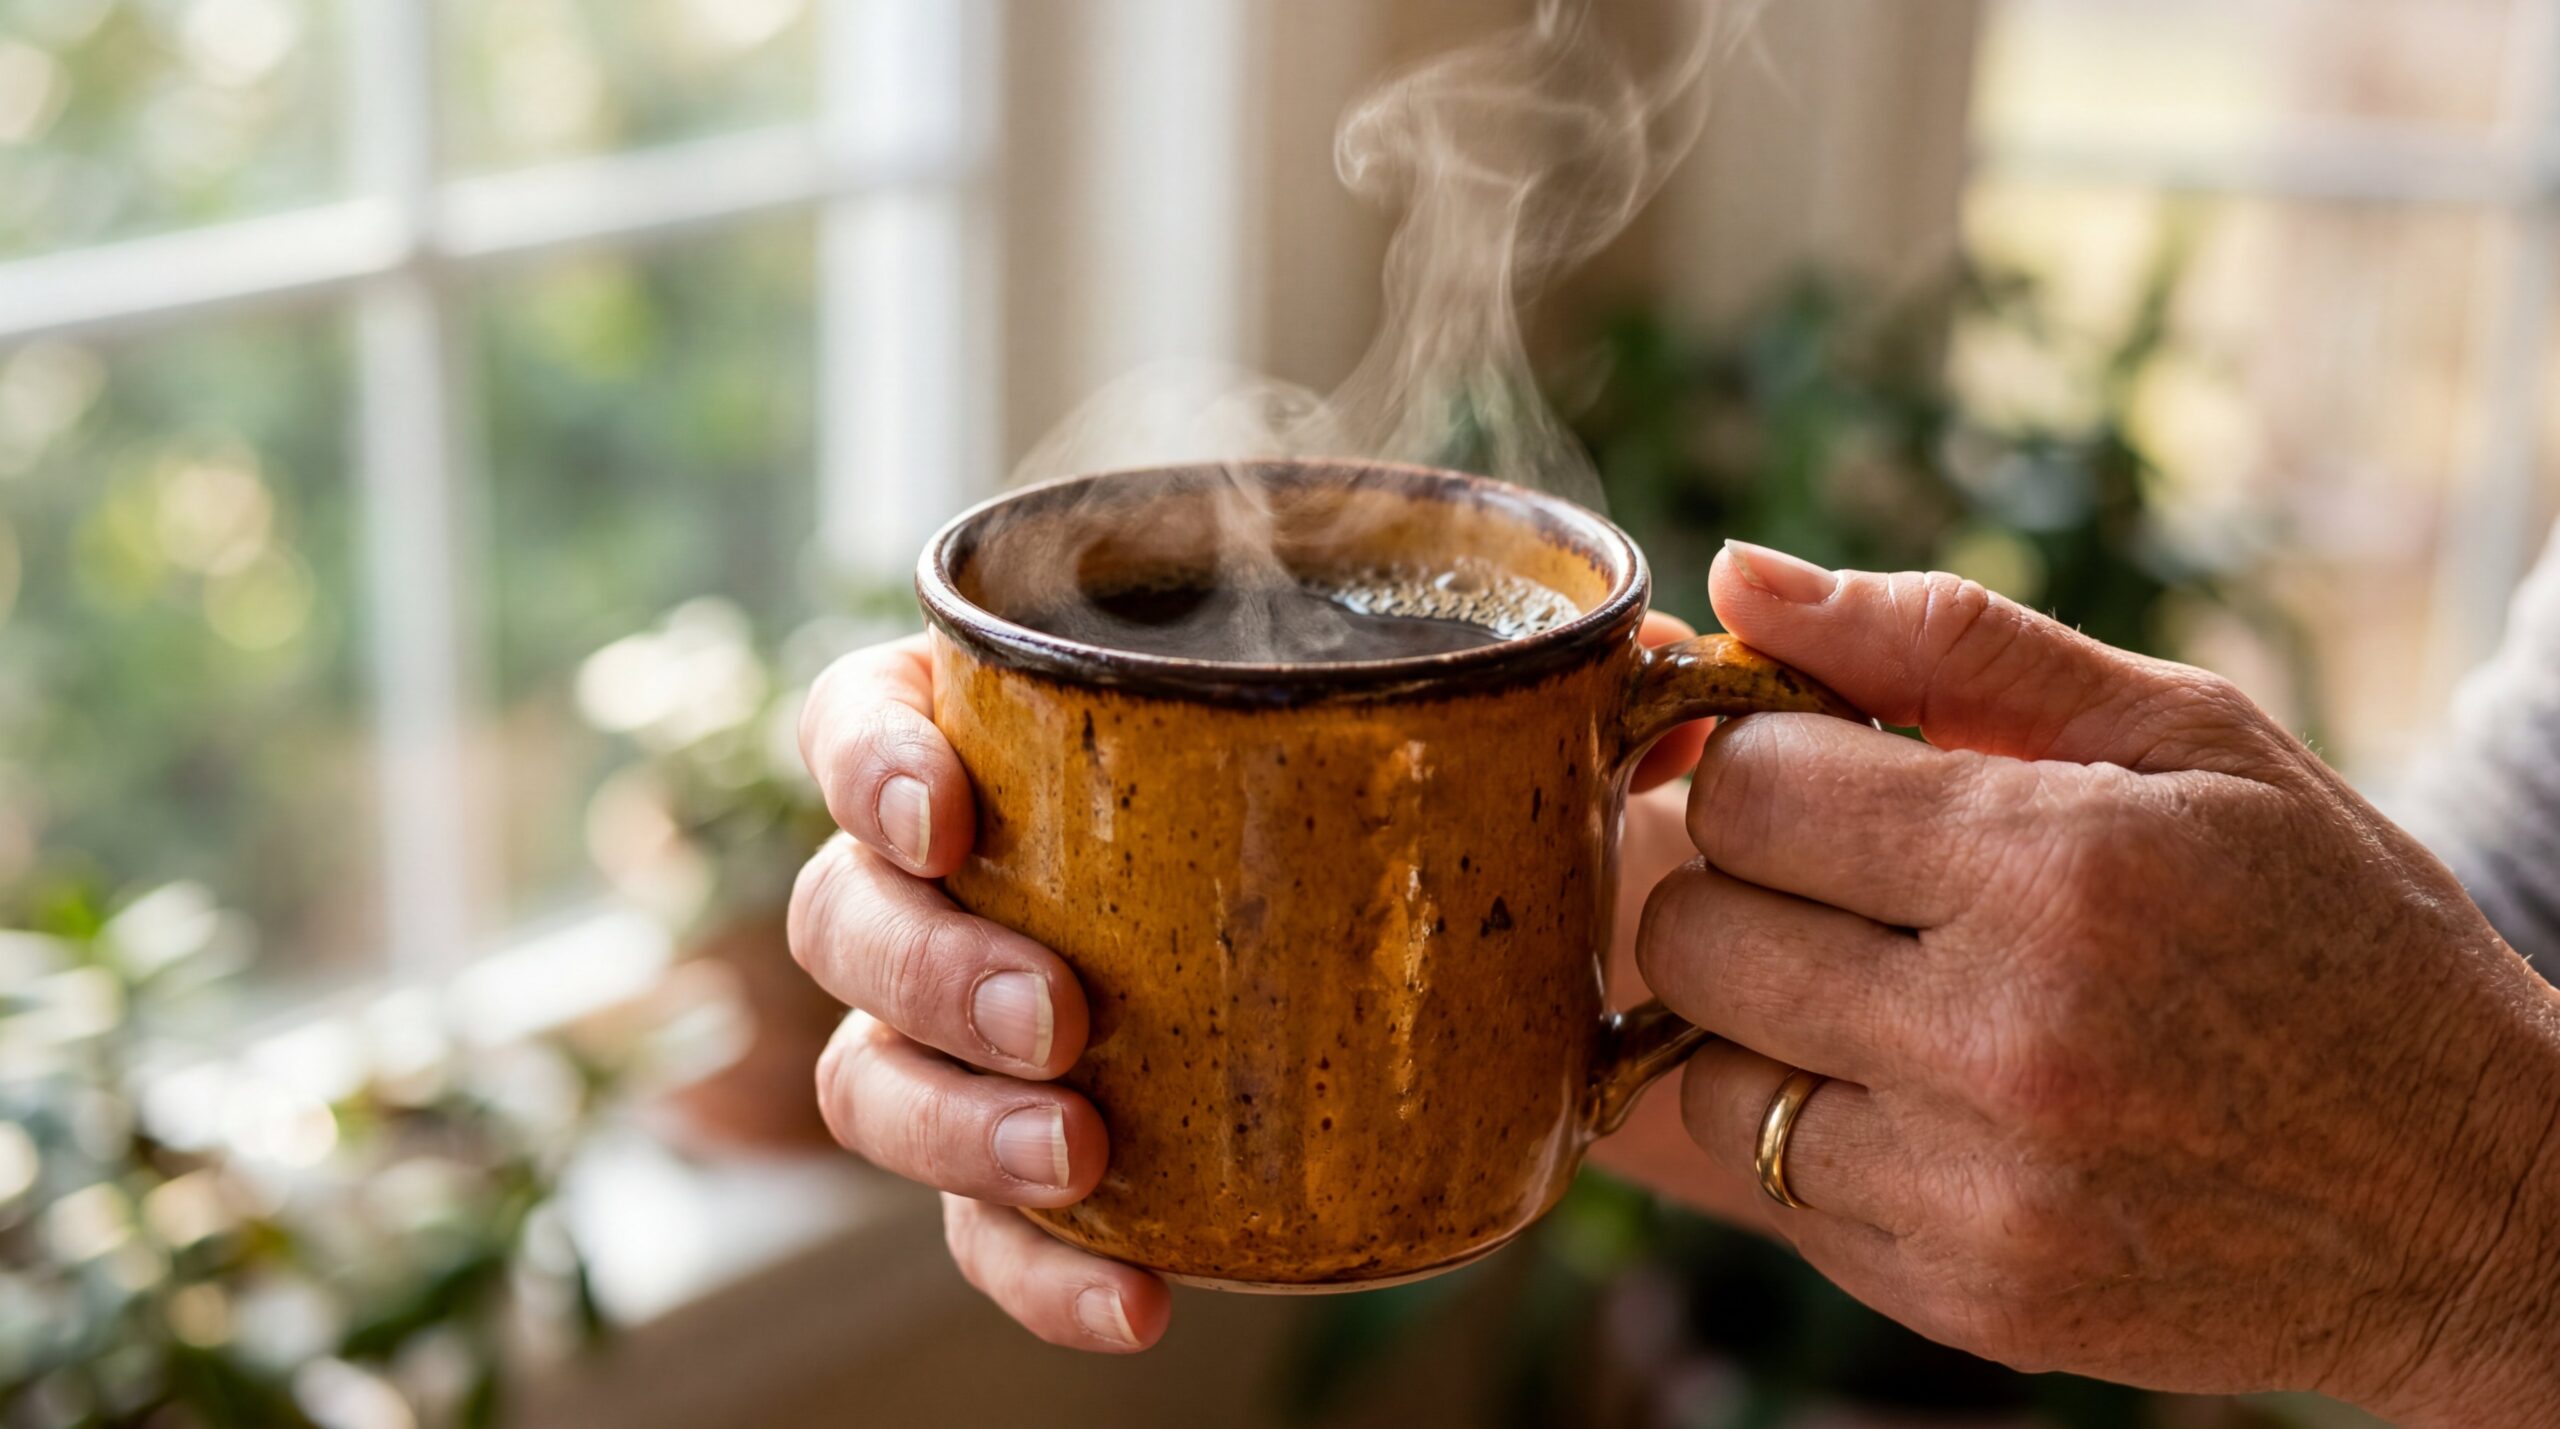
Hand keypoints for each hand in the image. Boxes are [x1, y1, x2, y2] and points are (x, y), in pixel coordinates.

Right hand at [788, 616, 1713, 1350]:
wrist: (1458, 1000)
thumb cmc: (1432, 828)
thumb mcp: (1500, 750)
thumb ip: (1582, 696)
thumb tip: (1687, 662)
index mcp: (1031, 746)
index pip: (872, 723)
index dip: (873, 762)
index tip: (952, 814)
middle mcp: (975, 888)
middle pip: (851, 917)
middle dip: (929, 970)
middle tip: (1061, 1017)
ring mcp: (986, 1037)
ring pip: (874, 1078)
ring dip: (954, 1125)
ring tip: (1082, 1157)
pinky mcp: (1034, 1166)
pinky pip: (981, 1233)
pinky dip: (1037, 1274)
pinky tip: (1134, 1300)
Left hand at [1637, 542, 2559, 1423]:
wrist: (2473, 1200)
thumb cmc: (2331, 931)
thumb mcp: (2190, 738)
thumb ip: (1949, 645)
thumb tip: (1738, 574)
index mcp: (2061, 866)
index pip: (1748, 790)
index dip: (1769, 767)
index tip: (1835, 779)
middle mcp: (2004, 1040)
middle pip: (1692, 930)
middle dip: (1744, 885)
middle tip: (1846, 886)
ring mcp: (1979, 1192)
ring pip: (1706, 1073)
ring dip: (1762, 1022)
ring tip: (1889, 997)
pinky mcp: (1967, 1302)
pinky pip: (1777, 1189)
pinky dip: (1820, 1134)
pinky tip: (1935, 1103)